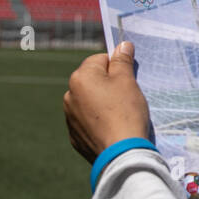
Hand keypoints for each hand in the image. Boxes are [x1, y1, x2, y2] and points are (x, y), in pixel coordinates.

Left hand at [64, 42, 151, 163]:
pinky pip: (88, 121)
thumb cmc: (125, 112)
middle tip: (126, 98)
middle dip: (108, 85)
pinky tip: (112, 128)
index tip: (128, 80)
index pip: (100, 59)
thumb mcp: (127, 81)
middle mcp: (69, 95)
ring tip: (120, 115)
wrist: (121, 153)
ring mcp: (70, 117)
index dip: (117, 67)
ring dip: (102, 103)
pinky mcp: (75, 136)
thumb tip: (122, 45)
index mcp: (80, 77)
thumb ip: (122, 61)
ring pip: (89, 101)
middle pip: (93, 81)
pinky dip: (98, 121)